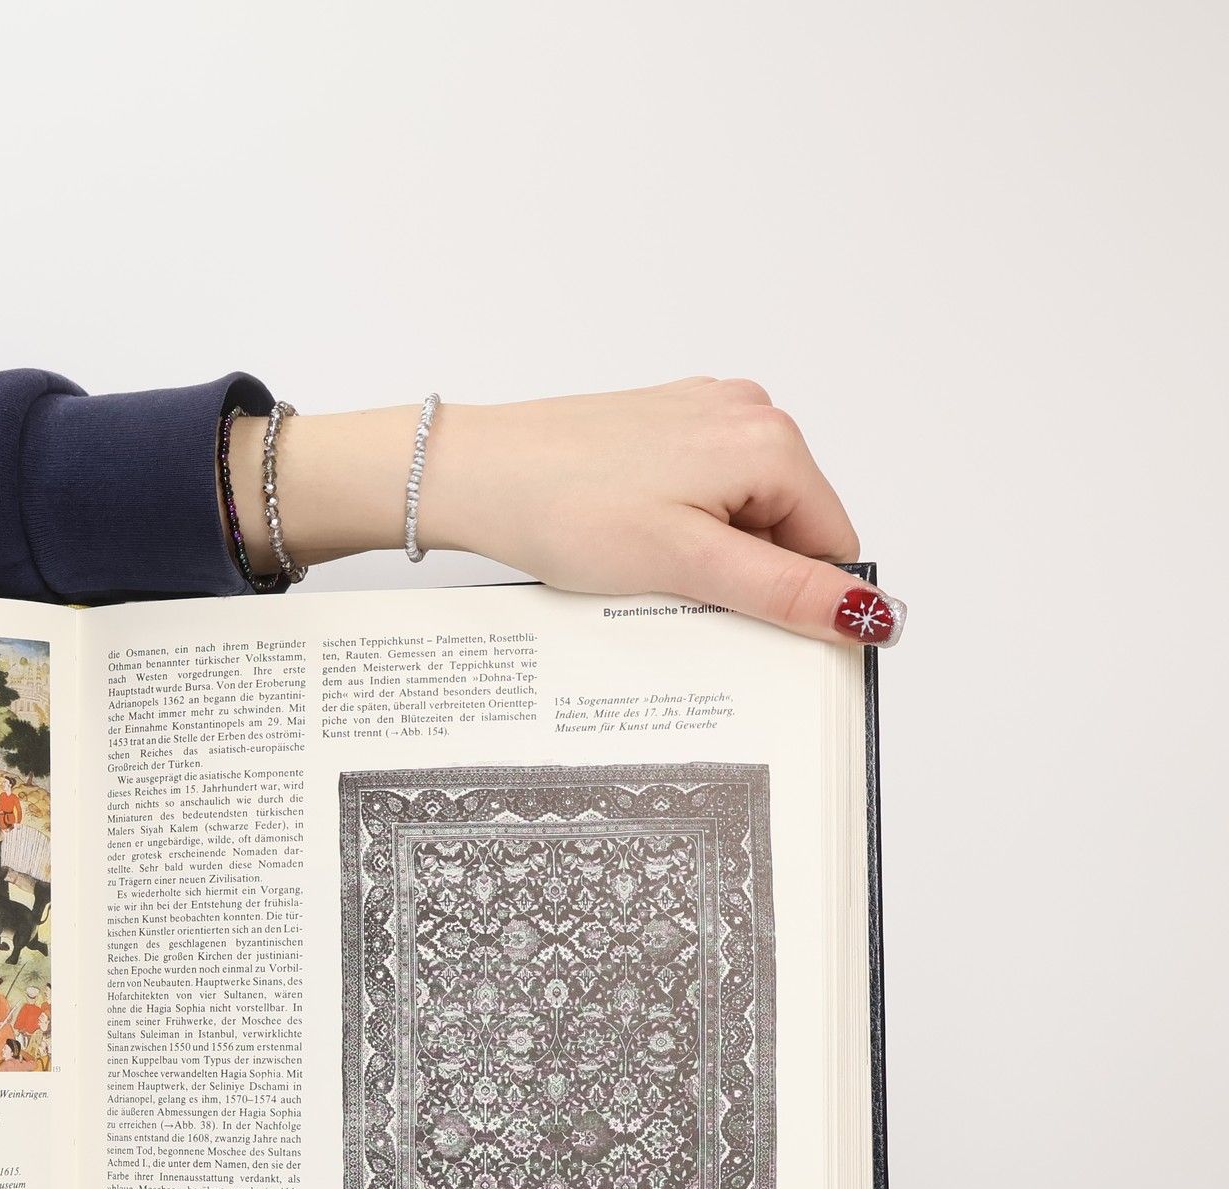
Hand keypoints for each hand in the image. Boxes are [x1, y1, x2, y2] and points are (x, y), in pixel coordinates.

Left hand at [234, 379, 902, 647]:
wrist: (474, 474)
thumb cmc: (563, 509)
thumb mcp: (688, 565)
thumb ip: (786, 592)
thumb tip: (872, 615)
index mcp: (772, 440)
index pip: (833, 546)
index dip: (793, 598)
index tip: (734, 618)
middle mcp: (749, 413)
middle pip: (791, 529)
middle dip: (744, 572)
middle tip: (675, 588)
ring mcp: (703, 415)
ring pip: (744, 516)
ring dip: (707, 554)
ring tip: (642, 558)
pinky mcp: (664, 428)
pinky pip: (704, 495)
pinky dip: (679, 529)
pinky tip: (628, 538)